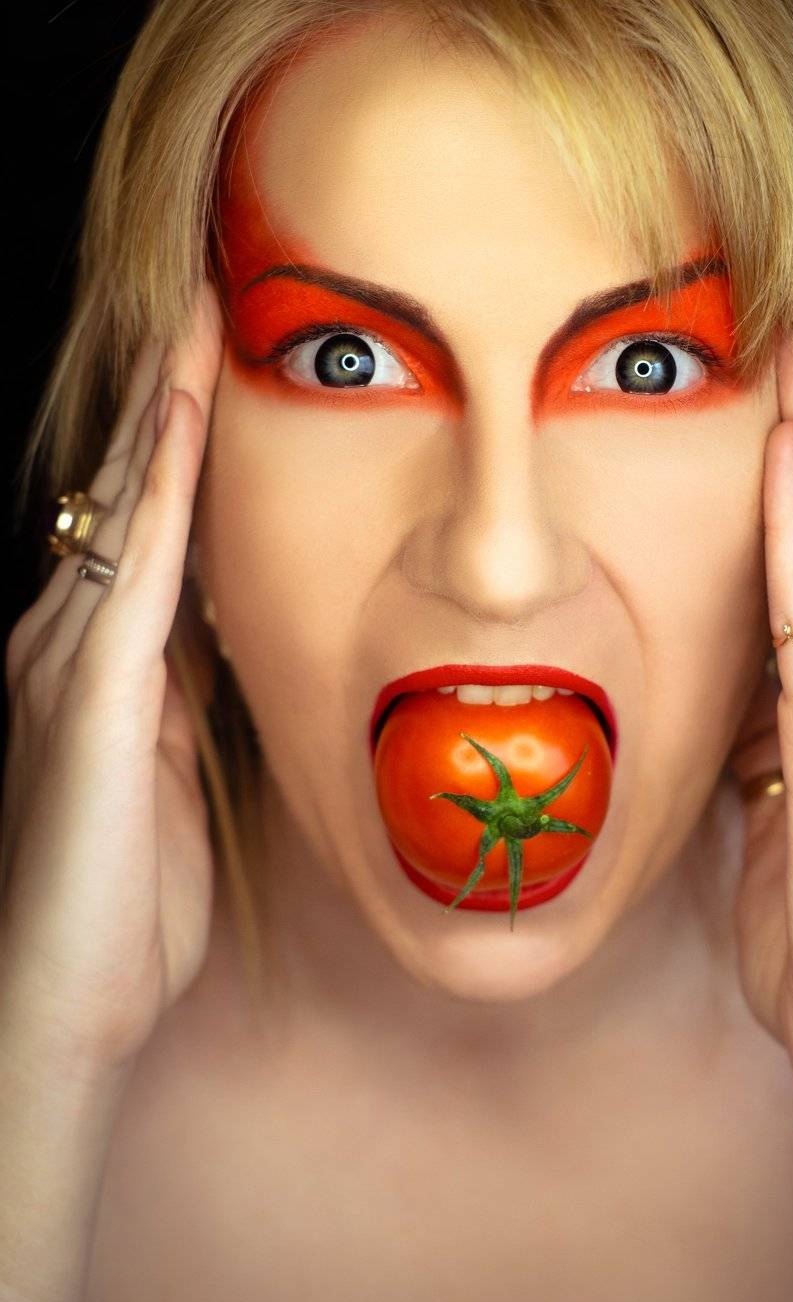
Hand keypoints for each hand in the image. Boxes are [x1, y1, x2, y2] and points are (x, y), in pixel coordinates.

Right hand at [0, 281, 223, 1079]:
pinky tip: (183, 417)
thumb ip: (186, 699)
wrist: (64, 1007)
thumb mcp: (173, 776)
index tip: (216, 357)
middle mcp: (65, 644)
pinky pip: (137, 570)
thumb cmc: (125, 904)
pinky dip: (162, 486)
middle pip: (122, 492)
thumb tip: (220, 634)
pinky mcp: (92, 702)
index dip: (173, 439)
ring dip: (160, 410)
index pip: (138, 523)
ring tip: (196, 316)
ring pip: (123, 507)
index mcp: (96, 664)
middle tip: (206, 294)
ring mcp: (70, 665)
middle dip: (161, 393)